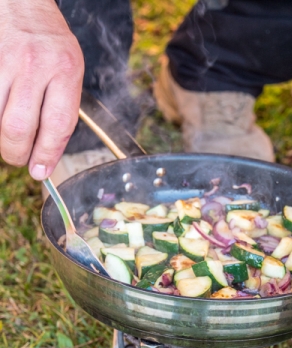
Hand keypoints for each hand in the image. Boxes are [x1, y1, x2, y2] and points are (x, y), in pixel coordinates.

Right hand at [0, 0, 84, 179]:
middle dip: (17, 153)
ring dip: (2, 138)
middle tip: (19, 158)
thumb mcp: (69, 70)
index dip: (47, 155)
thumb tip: (47, 154)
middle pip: (20, 128)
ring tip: (9, 137)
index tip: (40, 172)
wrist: (21, 3)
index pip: (58, 125)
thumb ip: (62, 109)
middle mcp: (35, 65)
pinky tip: (2, 115)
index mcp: (66, 70)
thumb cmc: (49, 42)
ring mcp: (4, 61)